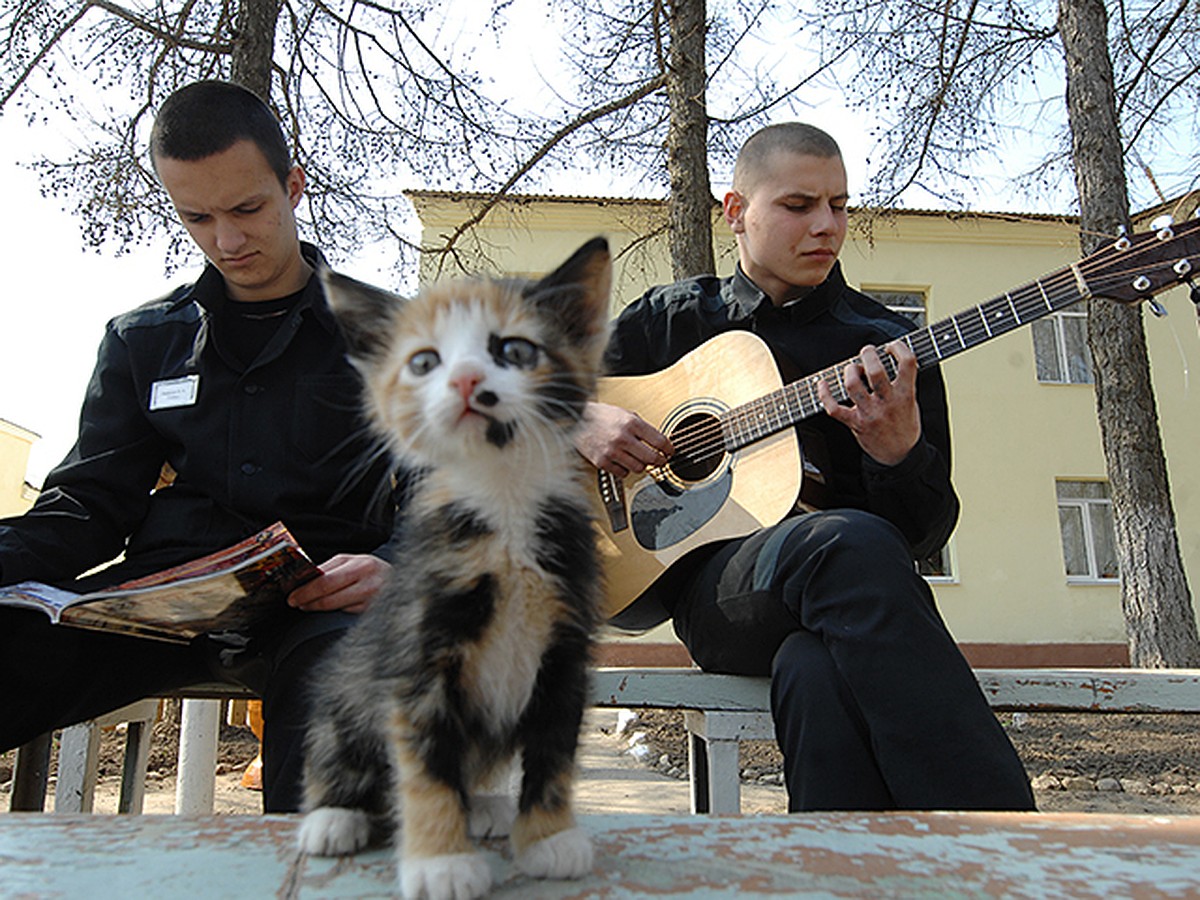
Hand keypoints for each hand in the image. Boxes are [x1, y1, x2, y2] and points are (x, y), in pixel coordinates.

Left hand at [287, 553, 390, 613]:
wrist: (401, 580)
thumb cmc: (371, 570)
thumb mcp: (352, 562)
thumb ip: (331, 569)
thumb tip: (305, 578)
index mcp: (360, 565)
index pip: (326, 580)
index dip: (306, 590)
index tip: (292, 595)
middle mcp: (367, 582)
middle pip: (329, 595)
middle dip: (307, 601)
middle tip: (295, 603)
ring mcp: (371, 599)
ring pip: (336, 607)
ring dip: (318, 607)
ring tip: (309, 605)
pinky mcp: (373, 612)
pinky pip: (347, 613)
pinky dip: (335, 610)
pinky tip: (331, 606)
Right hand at [575, 401, 672, 476]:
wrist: (575, 419)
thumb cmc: (599, 416)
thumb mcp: (624, 413)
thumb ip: (641, 426)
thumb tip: (658, 441)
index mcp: (631, 423)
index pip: (659, 440)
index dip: (668, 449)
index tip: (670, 452)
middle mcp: (623, 438)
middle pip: (652, 458)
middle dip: (660, 461)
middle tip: (661, 460)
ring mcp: (612, 451)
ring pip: (639, 468)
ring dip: (642, 465)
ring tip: (639, 459)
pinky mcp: (602, 462)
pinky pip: (622, 473)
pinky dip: (625, 470)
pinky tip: (623, 462)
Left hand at [817, 342, 920, 466]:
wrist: (900, 455)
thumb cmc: (905, 426)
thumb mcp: (912, 401)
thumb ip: (902, 382)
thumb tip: (888, 358)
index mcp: (905, 395)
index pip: (907, 362)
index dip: (899, 348)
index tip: (891, 346)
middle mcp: (887, 402)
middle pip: (875, 371)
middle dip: (868, 354)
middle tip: (867, 352)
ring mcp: (870, 413)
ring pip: (852, 385)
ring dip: (850, 371)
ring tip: (853, 369)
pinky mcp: (855, 423)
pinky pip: (833, 408)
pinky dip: (824, 394)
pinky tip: (822, 383)